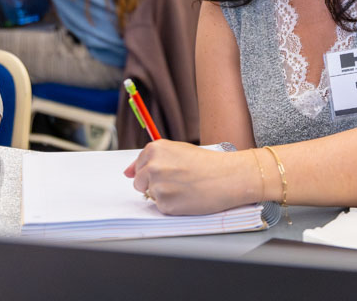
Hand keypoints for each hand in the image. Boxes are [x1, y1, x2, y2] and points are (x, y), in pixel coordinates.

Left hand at [125, 141, 256, 214]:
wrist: (229, 177)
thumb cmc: (207, 163)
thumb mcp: (179, 151)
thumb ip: (153, 159)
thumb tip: (127, 173)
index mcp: (154, 149)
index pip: (138, 165)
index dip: (153, 171)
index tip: (168, 172)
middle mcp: (152, 166)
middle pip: (140, 182)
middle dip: (155, 184)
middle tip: (179, 180)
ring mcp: (158, 186)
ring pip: (151, 195)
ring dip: (165, 195)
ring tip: (186, 187)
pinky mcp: (165, 204)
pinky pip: (161, 208)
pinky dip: (173, 206)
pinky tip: (188, 197)